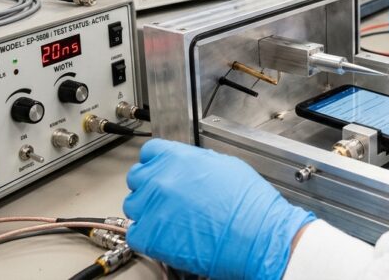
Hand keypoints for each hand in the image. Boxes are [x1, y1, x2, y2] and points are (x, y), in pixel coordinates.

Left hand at [124, 139, 314, 279]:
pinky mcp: (149, 236)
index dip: (155, 163)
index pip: (149, 152)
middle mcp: (160, 179)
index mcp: (177, 157)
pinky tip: (166, 235)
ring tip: (169, 219)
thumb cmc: (248, 204)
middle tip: (166, 198)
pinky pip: (135, 233)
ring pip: (133, 206)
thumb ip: (195, 163)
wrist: (254, 235)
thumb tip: (187, 168)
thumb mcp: (225, 166)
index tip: (158, 170)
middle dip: (149, 186)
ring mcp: (152, 207)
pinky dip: (147, 236)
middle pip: (137, 178)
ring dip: (147, 211)